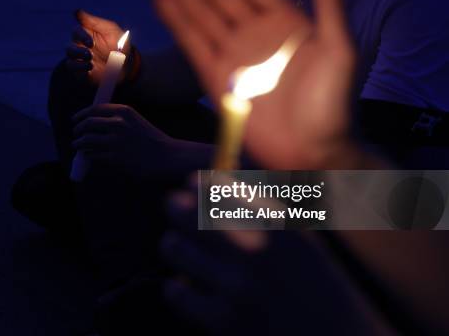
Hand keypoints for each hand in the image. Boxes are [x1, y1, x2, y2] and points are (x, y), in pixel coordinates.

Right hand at [67, 10, 130, 83]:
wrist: (128, 67)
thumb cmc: (120, 46)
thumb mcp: (111, 30)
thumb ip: (94, 21)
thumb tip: (76, 11)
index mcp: (87, 35)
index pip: (76, 32)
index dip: (80, 36)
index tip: (90, 42)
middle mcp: (81, 48)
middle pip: (69, 48)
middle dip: (77, 51)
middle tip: (89, 54)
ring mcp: (81, 62)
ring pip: (69, 62)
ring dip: (77, 62)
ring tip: (90, 63)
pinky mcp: (82, 73)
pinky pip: (74, 72)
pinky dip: (80, 70)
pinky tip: (90, 69)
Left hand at [72, 104, 174, 178]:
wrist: (166, 156)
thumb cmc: (151, 139)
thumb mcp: (135, 120)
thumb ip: (116, 118)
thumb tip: (93, 121)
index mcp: (123, 111)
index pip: (94, 109)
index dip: (81, 115)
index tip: (75, 120)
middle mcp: (118, 124)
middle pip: (87, 124)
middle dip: (77, 130)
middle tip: (75, 134)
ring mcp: (115, 142)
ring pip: (86, 140)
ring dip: (78, 144)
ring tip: (77, 146)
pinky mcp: (114, 158)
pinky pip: (93, 155)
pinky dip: (89, 155)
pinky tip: (90, 156)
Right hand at [151, 0, 356, 168]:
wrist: (312, 151)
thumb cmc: (331, 103)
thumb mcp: (339, 50)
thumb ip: (329, 6)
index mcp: (284, 20)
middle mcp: (255, 32)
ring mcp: (234, 55)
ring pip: (202, 14)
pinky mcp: (217, 78)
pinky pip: (194, 45)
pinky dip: (178, 23)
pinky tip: (163, 1)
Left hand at [161, 189, 386, 335]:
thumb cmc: (316, 286)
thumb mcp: (299, 237)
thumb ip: (261, 203)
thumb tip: (219, 169)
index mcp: (278, 221)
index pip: (214, 183)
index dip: (198, 184)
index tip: (196, 190)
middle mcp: (256, 248)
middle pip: (185, 209)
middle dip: (176, 207)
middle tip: (178, 211)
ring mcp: (238, 286)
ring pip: (173, 246)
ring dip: (176, 247)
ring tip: (185, 251)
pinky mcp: (224, 321)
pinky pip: (175, 290)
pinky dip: (179, 288)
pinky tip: (192, 287)